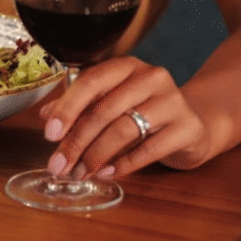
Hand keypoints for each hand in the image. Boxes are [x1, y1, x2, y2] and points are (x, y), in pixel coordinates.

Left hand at [39, 56, 210, 178]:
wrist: (194, 125)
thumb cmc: (143, 112)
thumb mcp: (110, 104)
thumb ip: (79, 107)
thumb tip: (46, 116)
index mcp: (125, 67)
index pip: (90, 81)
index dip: (67, 108)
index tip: (50, 134)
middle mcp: (150, 77)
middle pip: (104, 110)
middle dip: (76, 142)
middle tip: (59, 165)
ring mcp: (172, 101)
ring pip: (124, 130)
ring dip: (96, 156)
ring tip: (80, 173)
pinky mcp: (187, 128)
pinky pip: (149, 149)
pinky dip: (123, 164)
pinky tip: (106, 173)